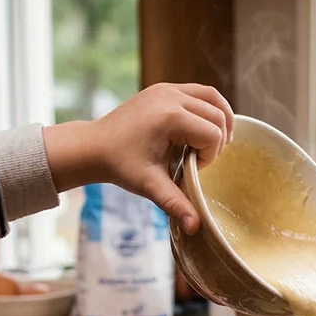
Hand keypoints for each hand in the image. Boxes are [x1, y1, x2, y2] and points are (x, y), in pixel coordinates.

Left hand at [43, 83, 232, 233]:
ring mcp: (167, 88)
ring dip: (221, 119)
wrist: (94, 146)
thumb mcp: (149, 185)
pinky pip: (200, 91)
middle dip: (217, 140)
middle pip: (217, 115)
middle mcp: (170, 96)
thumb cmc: (120, 165)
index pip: (212, 134)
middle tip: (200, 159)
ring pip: (213, 97)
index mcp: (169, 117)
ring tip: (213, 142)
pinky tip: (205, 126)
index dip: (208, 156)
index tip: (189, 168)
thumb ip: (175, 203)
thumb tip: (195, 228)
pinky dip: (209, 107)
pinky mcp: (164, 88)